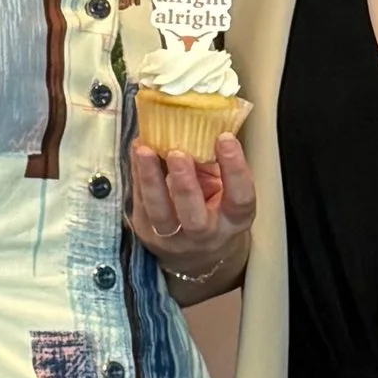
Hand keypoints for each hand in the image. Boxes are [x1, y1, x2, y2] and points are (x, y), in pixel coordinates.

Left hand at [129, 132, 256, 294]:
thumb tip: (199, 124)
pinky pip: (140, 203)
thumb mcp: (225, 190)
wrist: (197, 253)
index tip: (225, 138)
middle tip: (177, 152)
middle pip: (195, 216)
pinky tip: (137, 153)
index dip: (235, 169)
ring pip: (160, 214)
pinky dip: (137, 176)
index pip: (240, 198)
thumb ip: (214, 164)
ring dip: (150, 179)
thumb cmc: (214, 210)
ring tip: (144, 149)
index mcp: (234, 220)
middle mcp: (206, 234)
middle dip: (185, 184)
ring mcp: (173, 238)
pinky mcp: (147, 233)